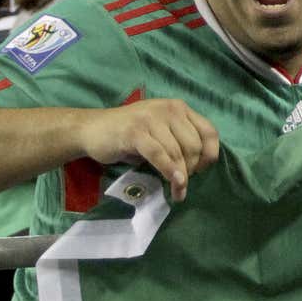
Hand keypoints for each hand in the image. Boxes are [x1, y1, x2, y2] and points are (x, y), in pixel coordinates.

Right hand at [77, 99, 220, 201]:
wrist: (91, 129)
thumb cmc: (129, 134)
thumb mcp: (160, 132)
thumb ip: (179, 141)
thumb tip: (197, 167)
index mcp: (179, 108)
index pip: (209, 131)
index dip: (210, 154)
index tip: (201, 171)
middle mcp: (170, 110)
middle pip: (194, 145)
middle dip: (192, 169)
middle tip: (183, 184)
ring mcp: (151, 119)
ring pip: (177, 152)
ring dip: (181, 177)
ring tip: (178, 192)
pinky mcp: (135, 132)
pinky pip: (159, 155)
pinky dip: (169, 172)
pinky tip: (174, 184)